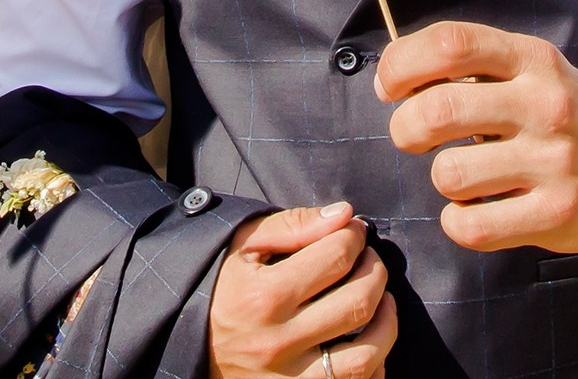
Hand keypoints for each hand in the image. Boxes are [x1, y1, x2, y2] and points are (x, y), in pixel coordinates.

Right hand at [208, 202, 394, 378]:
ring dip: (386, 321)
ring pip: (366, 355)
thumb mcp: (244, 246)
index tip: (353, 232)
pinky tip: (367, 339)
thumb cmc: (223, 288)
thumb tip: (345, 215)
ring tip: (380, 299)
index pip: (336, 257)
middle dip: (376, 271)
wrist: (191, 345)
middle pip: (357, 302)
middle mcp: (278, 342)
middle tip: (369, 260)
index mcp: (264, 297)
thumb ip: (293, 225)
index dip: (354, 237)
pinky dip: (375, 364)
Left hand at [378, 21, 577, 252]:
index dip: (402, 63)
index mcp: (532, 59)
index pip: (452, 44)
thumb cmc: (550, 114)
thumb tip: (391, 77)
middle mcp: (547, 105)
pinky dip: (459, 222)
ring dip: (443, 179)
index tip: (389, 86)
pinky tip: (479, 209)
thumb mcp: (523, 70)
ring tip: (468, 174)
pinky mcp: (557, 213)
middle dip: (406, 128)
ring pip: (449, 175)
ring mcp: (555, 161)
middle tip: (414, 136)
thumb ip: (466, 64)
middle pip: (438, 111)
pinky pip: (472, 226)